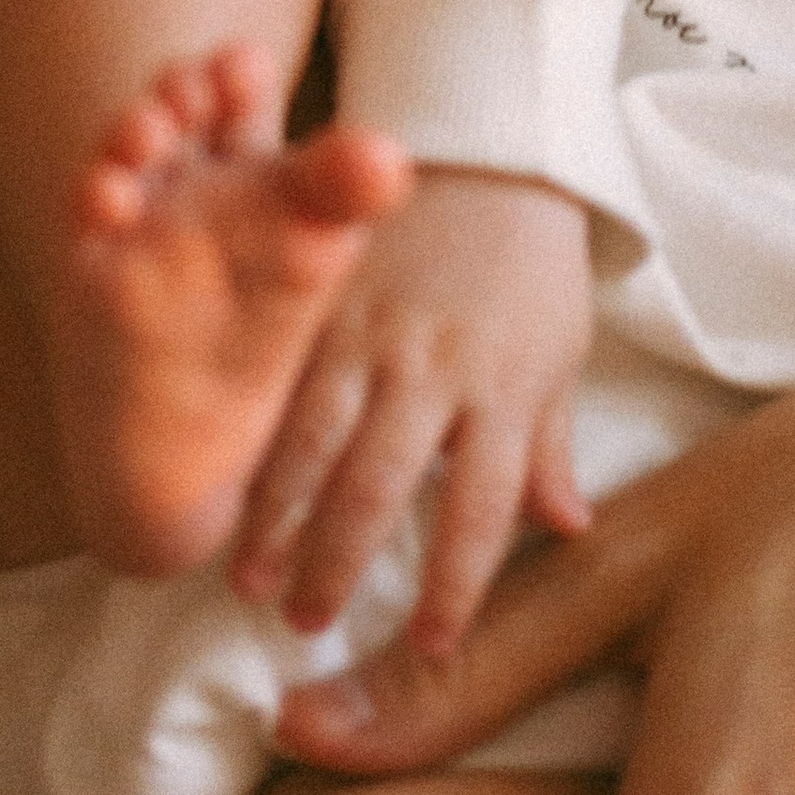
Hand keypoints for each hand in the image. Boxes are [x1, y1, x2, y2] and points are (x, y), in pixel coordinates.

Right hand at [227, 170, 592, 655]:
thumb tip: (569, 529)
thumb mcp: (560, 352)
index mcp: (504, 390)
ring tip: (246, 577)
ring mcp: (372, 331)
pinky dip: (253, 441)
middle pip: (381, 485)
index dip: (455, 587)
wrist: (494, 150)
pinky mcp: (326, 297)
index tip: (430, 645)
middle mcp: (434, 368)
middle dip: (338, 562)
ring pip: (314, 439)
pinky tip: (225, 488)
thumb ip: (550, 446)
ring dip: (277, 516)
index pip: (482, 510)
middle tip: (304, 623)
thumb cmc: (535, 264)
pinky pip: (282, 380)